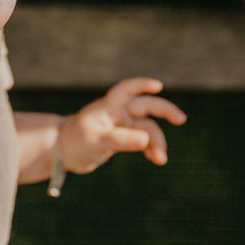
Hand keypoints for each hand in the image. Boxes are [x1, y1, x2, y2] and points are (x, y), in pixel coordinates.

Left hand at [58, 77, 185, 172]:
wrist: (63, 153)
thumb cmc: (75, 142)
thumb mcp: (98, 141)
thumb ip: (122, 140)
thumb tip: (146, 139)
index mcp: (109, 106)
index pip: (128, 89)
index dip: (143, 85)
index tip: (158, 86)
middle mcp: (118, 112)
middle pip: (146, 107)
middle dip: (164, 111)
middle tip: (181, 119)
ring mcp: (122, 124)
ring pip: (147, 128)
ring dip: (157, 141)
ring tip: (161, 159)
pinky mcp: (123, 138)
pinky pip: (143, 140)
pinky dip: (151, 148)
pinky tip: (157, 158)